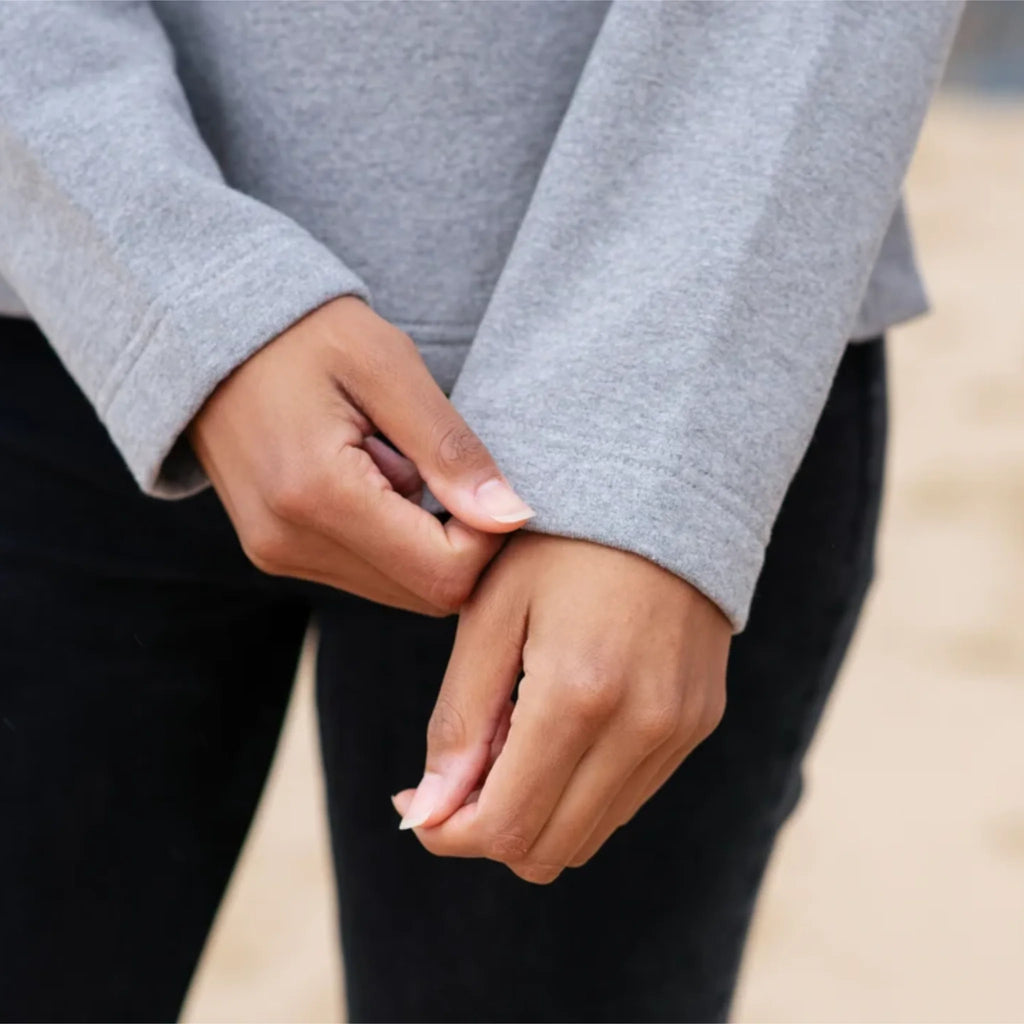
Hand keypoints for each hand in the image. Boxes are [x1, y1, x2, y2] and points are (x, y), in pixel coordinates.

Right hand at [188, 295, 533, 615]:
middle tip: (441, 467)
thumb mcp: (387, 366)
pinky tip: (371, 475)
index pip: (444, 574)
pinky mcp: (277, 552)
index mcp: (319, 495)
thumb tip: (511, 517)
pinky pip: (366, 572)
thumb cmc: (304, 333)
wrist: (205, 333)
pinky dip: (391, 535)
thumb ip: (449, 448)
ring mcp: (279, 554)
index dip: (488, 539)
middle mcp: (291, 543)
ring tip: (394, 461)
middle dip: (459, 540)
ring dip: (422, 536)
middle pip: (425, 593)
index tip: (483, 480)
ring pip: (399, 587)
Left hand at [391, 533, 730, 881]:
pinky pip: (628, 796)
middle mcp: (642, 727)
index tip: (417, 802)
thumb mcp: (490, 611)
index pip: (507, 827)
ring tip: (507, 739)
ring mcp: (680, 730)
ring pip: (590, 833)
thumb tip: (430, 813)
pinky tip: (555, 730)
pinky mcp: (699, 723)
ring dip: (535, 812)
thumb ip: (461, 717)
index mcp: (579, 694)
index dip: (448, 832)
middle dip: (487, 828)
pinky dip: (579, 789)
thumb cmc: (559, 539)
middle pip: (549, 849)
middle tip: (457, 772)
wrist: (664, 488)